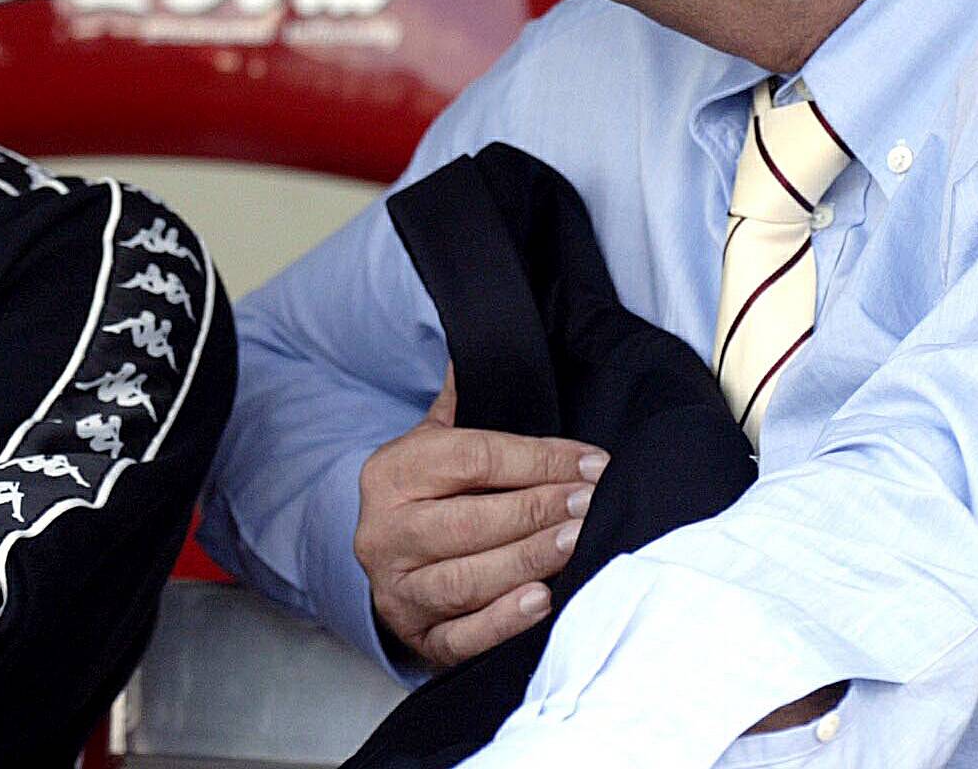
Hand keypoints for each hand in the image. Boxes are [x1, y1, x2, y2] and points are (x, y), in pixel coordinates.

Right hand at [355, 365, 607, 671]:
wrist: (392, 568)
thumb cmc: (429, 498)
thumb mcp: (433, 444)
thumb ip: (462, 401)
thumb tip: (485, 340)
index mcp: (390, 474)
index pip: (470, 459)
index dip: (537, 460)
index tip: (592, 462)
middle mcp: (384, 532)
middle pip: (469, 520)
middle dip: (538, 509)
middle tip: (593, 502)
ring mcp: (397, 589)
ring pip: (467, 578)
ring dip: (529, 559)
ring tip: (577, 542)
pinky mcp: (417, 637)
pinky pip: (462, 636)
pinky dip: (502, 621)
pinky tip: (542, 601)